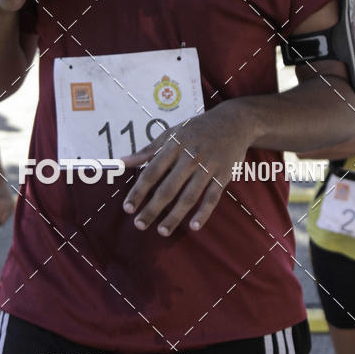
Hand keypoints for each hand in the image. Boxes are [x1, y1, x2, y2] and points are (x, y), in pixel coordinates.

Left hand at [121, 103, 252, 235]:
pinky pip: (212, 197)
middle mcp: (190, 157)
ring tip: (162, 231)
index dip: (139, 191)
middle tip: (139, 225)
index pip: (152, 172)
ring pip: (189, 196)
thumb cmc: (196, 129)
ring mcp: (208, 167)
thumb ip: (147, 150)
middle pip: (168, 188)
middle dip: (152, 208)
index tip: (128, 207)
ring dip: (175, 216)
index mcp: (174, 146)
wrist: (233, 122)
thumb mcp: (171, 133)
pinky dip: (203, 213)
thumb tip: (121, 161)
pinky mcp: (223, 175)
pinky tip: (193, 226)